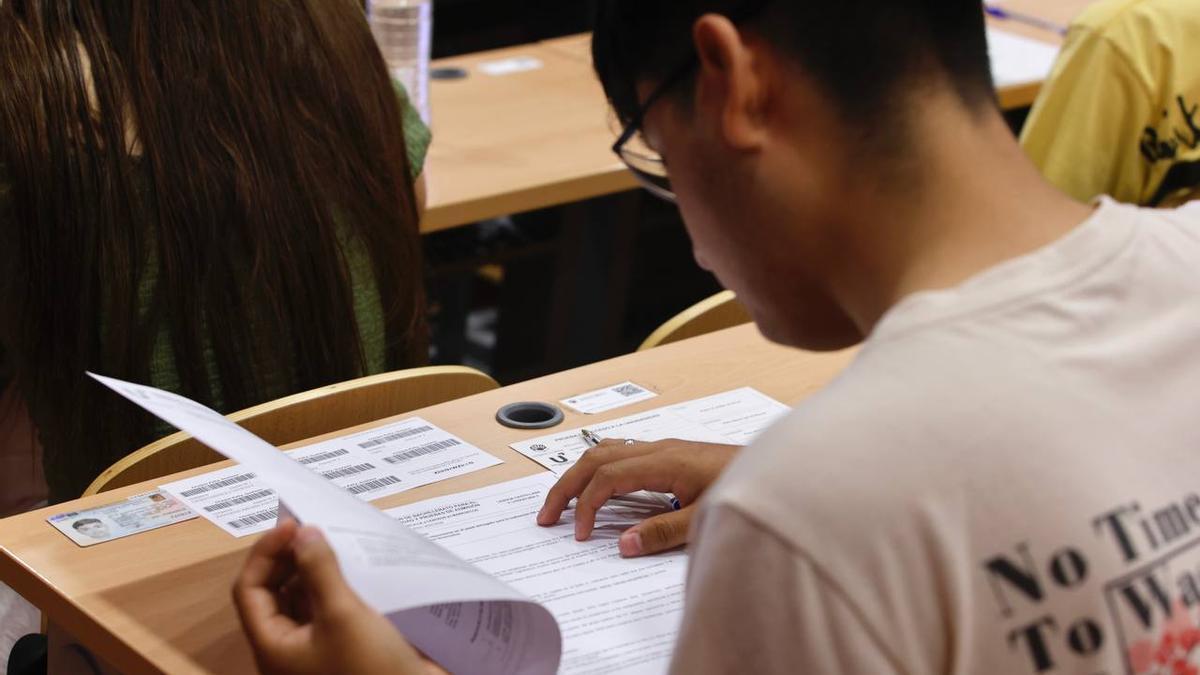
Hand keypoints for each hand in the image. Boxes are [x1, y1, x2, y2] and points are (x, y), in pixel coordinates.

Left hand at [233, 519, 445, 674]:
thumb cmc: (370, 668)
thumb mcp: (342, 615)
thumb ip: (320, 570)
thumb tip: (304, 532)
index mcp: (273, 646)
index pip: (249, 590)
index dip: (266, 553)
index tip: (295, 524)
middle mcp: (289, 647)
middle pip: (273, 593)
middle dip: (290, 558)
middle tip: (316, 528)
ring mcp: (317, 648)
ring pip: (304, 598)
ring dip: (316, 569)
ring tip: (337, 541)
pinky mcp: (345, 645)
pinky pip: (331, 608)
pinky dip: (338, 584)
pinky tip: (358, 566)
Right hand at [537, 439, 739, 557]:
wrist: (777, 473)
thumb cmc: (744, 489)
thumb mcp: (703, 518)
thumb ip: (661, 533)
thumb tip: (622, 544)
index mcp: (663, 461)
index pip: (607, 478)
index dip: (586, 505)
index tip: (580, 533)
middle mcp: (659, 449)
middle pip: (596, 458)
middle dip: (567, 485)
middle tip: (546, 514)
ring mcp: (664, 448)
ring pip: (606, 451)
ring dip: (580, 474)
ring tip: (563, 501)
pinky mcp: (671, 454)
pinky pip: (622, 453)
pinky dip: (599, 468)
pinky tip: (599, 486)